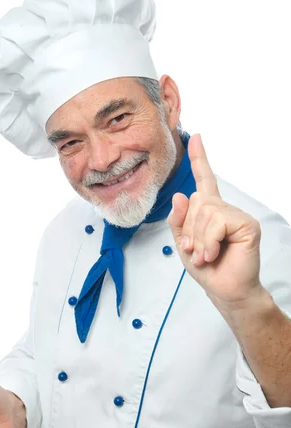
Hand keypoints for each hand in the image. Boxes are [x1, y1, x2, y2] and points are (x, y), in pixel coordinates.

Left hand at [167, 134, 262, 308]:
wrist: (224, 290)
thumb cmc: (207, 268)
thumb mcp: (183, 244)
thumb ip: (179, 221)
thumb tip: (182, 195)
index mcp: (209, 210)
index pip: (204, 180)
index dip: (199, 158)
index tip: (195, 137)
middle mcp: (224, 208)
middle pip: (196, 202)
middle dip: (190, 230)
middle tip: (195, 251)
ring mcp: (237, 214)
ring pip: (206, 212)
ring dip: (199, 239)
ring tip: (205, 255)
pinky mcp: (247, 224)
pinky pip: (218, 222)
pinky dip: (210, 241)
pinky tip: (214, 254)